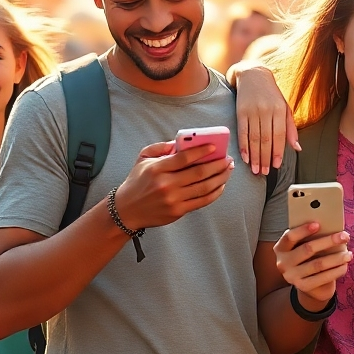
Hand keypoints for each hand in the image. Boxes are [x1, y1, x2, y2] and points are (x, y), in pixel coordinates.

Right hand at [113, 141, 234, 230]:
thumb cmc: (136, 182)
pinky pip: (202, 201)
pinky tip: (220, 185)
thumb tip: (181, 142)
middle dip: (217, 164)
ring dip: (220, 177)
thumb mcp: (142, 158)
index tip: (214, 146)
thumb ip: (160, 147)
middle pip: (199, 173)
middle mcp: (166, 184)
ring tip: (228, 169)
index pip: (184, 157)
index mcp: (158, 168)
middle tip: (227, 158)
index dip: (201, 151)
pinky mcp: (178, 211)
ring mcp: (173, 199)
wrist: (126, 210)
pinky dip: (215, 193)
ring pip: (204, 187)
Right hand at [233, 62, 300, 176]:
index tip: (275, 166)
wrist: (253, 74)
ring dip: (254, 156)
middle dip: (264, 158)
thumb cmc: (272, 94)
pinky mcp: (240, 111)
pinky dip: (243, 146)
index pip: (279, 135)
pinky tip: (245, 157)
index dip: (277, 152)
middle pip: (266, 139)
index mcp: (279, 110)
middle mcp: (266, 110)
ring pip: (254, 138)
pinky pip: (242, 132)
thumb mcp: (285, 107)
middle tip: (263, 172)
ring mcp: (252, 111)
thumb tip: (297, 148)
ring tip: (255, 169)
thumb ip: (290, 128)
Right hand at [274, 222, 350, 307]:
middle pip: (307, 249)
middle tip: (344, 236)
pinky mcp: (303, 287)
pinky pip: (322, 278)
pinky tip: (345, 266)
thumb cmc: (309, 257)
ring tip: (348, 254)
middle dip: (328, 241)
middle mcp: (283, 263)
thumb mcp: (304, 246)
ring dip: (336, 258)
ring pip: (318, 264)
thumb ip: (311, 237)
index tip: (318, 224)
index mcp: (281, 248)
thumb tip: (331, 228)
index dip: (303, 230)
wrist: (309, 284)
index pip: (289, 237)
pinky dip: (336, 271)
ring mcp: (292, 276)